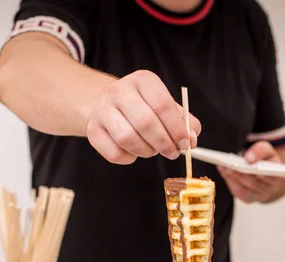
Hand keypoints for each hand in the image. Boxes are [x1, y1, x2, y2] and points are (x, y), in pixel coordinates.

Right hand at [86, 70, 200, 163]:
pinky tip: (134, 152)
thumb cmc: (142, 106)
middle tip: (172, 152)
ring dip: (146, 151)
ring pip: (128, 138)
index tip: (185, 143)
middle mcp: (119, 91)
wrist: (106, 103)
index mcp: (142, 81)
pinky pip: (114, 153)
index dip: (177, 128)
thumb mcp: (164, 104)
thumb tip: (192, 139)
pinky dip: (129, 158)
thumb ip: (183, 121)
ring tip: (152, 150)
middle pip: (146, 123)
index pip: (163, 104)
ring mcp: (102, 110)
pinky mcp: (93, 130)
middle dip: (164, 143)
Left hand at [218, 141, 284, 203]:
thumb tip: (249, 158)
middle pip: (254, 184)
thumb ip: (260, 150)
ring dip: (231, 178)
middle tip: (229, 164)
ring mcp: (259, 197)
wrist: (265, 171)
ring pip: (243, 190)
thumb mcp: (267, 150)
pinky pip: (237, 193)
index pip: (272, 178)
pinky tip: (223, 171)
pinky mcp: (248, 199)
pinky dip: (229, 181)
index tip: (250, 164)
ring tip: (223, 167)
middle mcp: (270, 190)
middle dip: (241, 174)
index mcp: (279, 178)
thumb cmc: (267, 160)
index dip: (261, 173)